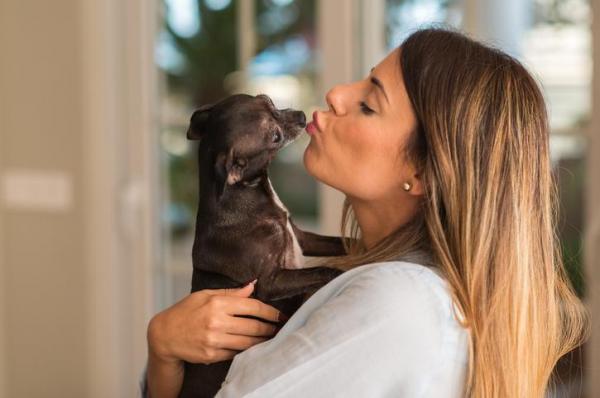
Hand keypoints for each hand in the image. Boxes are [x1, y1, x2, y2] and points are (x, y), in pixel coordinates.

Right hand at [147, 280, 282, 364]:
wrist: (164, 335)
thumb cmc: (185, 311)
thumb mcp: (205, 295)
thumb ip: (231, 293)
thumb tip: (253, 285)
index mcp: (217, 304)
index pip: (252, 306)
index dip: (270, 312)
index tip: (279, 315)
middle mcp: (216, 322)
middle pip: (254, 326)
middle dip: (270, 328)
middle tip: (280, 327)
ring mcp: (214, 341)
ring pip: (248, 342)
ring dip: (262, 341)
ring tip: (271, 337)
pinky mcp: (211, 355)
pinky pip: (236, 353)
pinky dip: (246, 350)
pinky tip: (253, 346)